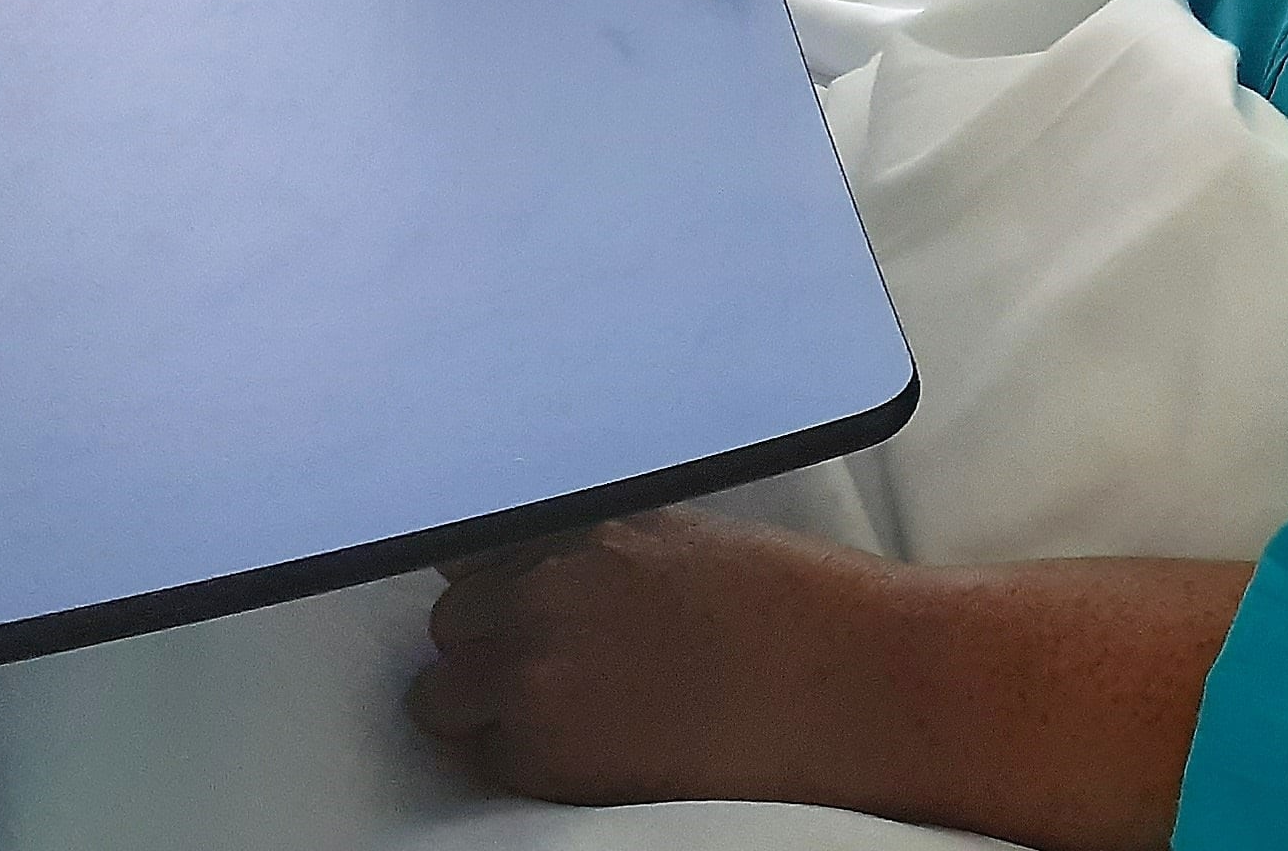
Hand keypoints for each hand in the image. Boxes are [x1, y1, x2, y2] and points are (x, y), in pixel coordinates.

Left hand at [408, 506, 1251, 850]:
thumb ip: (603, 545)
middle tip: (540, 659)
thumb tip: (552, 565)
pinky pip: (487, 760)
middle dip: (485, 639)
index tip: (505, 594)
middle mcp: (547, 591)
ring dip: (480, 701)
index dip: (493, 575)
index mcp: (584, 527)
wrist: (846, 680)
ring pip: (440, 696)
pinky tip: (576, 748)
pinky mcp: (548, 755)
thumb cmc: (792, 603)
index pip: (471, 542)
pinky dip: (514, 759)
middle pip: (452, 618)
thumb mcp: (684, 536)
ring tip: (549, 710)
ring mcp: (538, 675)